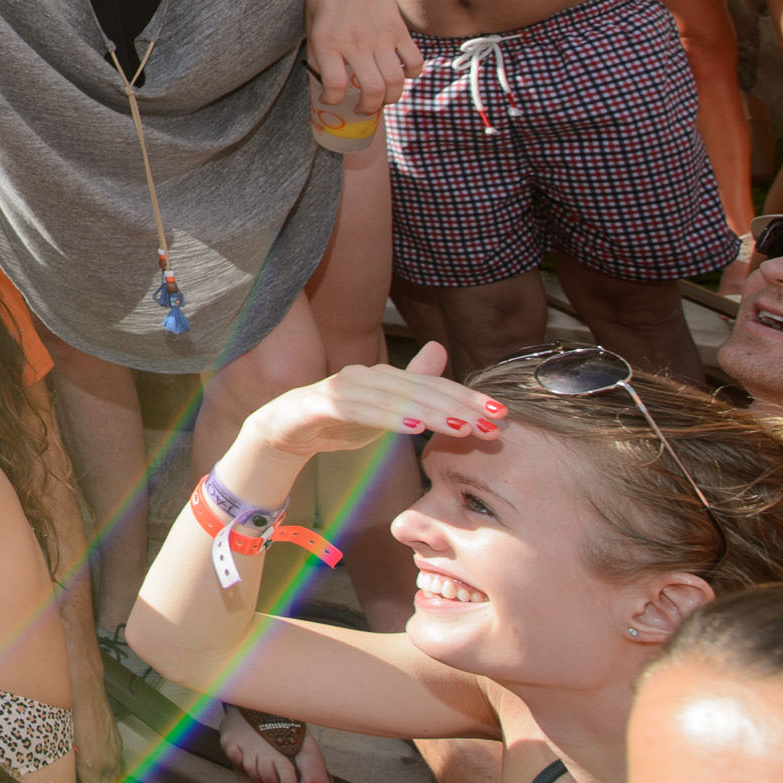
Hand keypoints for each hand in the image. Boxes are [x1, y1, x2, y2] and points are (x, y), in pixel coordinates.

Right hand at [246, 342, 499, 463]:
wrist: (282, 432)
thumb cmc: (337, 421)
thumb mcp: (382, 410)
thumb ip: (411, 387)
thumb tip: (440, 350)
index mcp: (383, 377)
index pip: (433, 386)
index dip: (467, 398)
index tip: (500, 414)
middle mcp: (364, 375)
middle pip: (419, 390)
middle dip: (459, 407)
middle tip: (492, 424)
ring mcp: (340, 388)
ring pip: (393, 399)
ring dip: (431, 413)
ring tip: (463, 428)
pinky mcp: (318, 405)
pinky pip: (358, 410)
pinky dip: (388, 417)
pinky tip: (414, 428)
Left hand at [302, 0, 418, 112]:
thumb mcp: (310, 22)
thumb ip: (317, 52)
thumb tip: (326, 81)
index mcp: (328, 41)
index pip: (335, 85)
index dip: (333, 99)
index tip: (332, 98)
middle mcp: (356, 42)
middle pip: (373, 89)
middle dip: (370, 109)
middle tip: (364, 109)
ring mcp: (381, 36)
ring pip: (396, 81)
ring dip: (391, 98)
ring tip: (382, 99)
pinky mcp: (399, 29)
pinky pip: (415, 61)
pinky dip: (412, 74)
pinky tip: (401, 74)